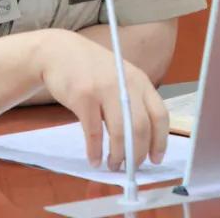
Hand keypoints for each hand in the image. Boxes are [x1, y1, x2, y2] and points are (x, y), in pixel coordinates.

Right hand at [38, 29, 168, 170]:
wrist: (60, 52)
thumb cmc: (92, 69)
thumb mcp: (121, 77)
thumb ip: (134, 100)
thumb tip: (143, 139)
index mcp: (140, 81)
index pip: (160, 115)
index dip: (160, 141)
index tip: (155, 159)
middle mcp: (126, 85)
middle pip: (141, 128)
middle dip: (138, 154)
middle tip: (132, 167)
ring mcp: (104, 90)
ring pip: (120, 132)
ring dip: (119, 155)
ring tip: (114, 165)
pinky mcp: (83, 97)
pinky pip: (94, 132)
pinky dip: (95, 151)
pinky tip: (94, 159)